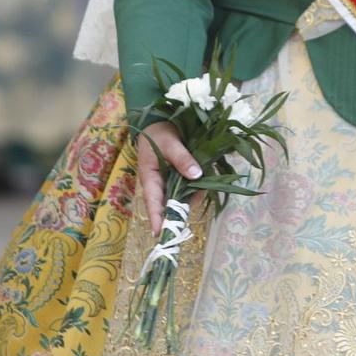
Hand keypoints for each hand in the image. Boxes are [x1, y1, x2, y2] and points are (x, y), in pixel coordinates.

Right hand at [135, 120, 201, 235]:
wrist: (159, 122)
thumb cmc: (158, 133)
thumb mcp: (170, 143)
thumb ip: (182, 159)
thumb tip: (196, 176)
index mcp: (150, 178)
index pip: (152, 202)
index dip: (157, 219)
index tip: (161, 234)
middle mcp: (159, 185)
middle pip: (168, 205)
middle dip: (181, 211)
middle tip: (194, 209)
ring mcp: (169, 183)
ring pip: (181, 198)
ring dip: (193, 196)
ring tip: (204, 184)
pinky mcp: (178, 178)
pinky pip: (188, 188)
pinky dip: (197, 187)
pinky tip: (206, 178)